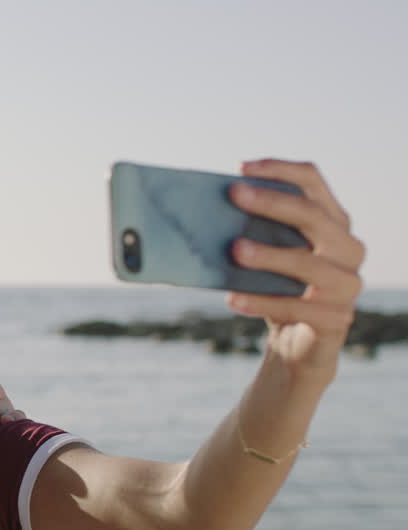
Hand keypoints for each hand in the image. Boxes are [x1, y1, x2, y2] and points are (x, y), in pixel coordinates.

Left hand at [228, 159, 364, 380]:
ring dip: (270, 255)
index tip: (241, 168)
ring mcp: (347, 284)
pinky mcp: (337, 319)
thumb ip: (253, 233)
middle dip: (272, 203)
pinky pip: (297, 307)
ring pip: (309, 263)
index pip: (313, 182)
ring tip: (234, 250)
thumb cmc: (278, 289)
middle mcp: (348, 248)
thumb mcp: (268, 257)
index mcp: (333, 222)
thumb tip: (201, 212)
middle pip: (313, 216)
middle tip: (234, 195)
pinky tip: (232, 299)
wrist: (297, 343)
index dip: (279, 170)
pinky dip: (261, 302)